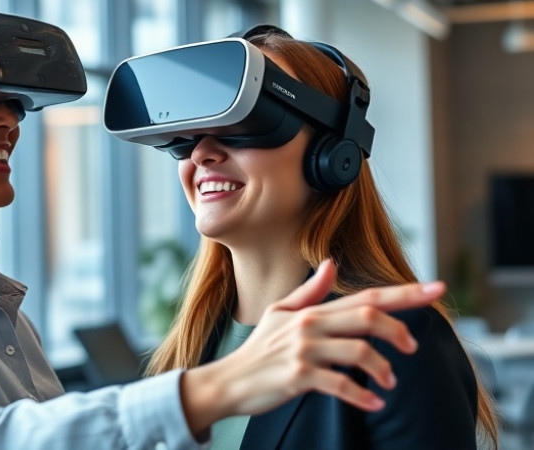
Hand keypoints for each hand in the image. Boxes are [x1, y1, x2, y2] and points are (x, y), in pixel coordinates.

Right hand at [180, 259, 445, 433]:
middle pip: (367, 316)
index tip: (438, 290)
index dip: (405, 293)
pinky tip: (374, 404)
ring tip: (388, 383)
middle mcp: (310, 325)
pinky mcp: (298, 377)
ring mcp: (304, 350)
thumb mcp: (279, 312)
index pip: (366, 296)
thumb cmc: (259, 349)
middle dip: (398, 330)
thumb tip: (331, 263)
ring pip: (359, 351)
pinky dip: (363, 397)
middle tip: (412, 348)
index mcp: (312, 311)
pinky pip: (340, 385)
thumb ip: (310, 291)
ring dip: (382, 369)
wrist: (229, 380)